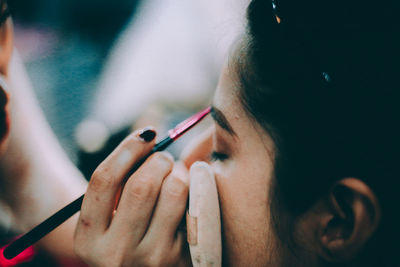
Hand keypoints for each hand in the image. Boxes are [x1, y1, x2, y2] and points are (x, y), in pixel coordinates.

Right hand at [74, 128, 190, 266]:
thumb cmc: (126, 235)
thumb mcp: (107, 219)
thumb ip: (118, 183)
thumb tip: (148, 135)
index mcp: (88, 237)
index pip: (104, 179)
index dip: (128, 148)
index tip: (146, 134)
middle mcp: (115, 252)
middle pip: (141, 185)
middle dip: (159, 160)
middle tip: (163, 159)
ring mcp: (151, 257)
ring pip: (174, 190)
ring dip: (179, 172)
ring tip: (176, 176)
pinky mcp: (181, 257)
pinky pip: (194, 205)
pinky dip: (194, 189)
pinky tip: (188, 195)